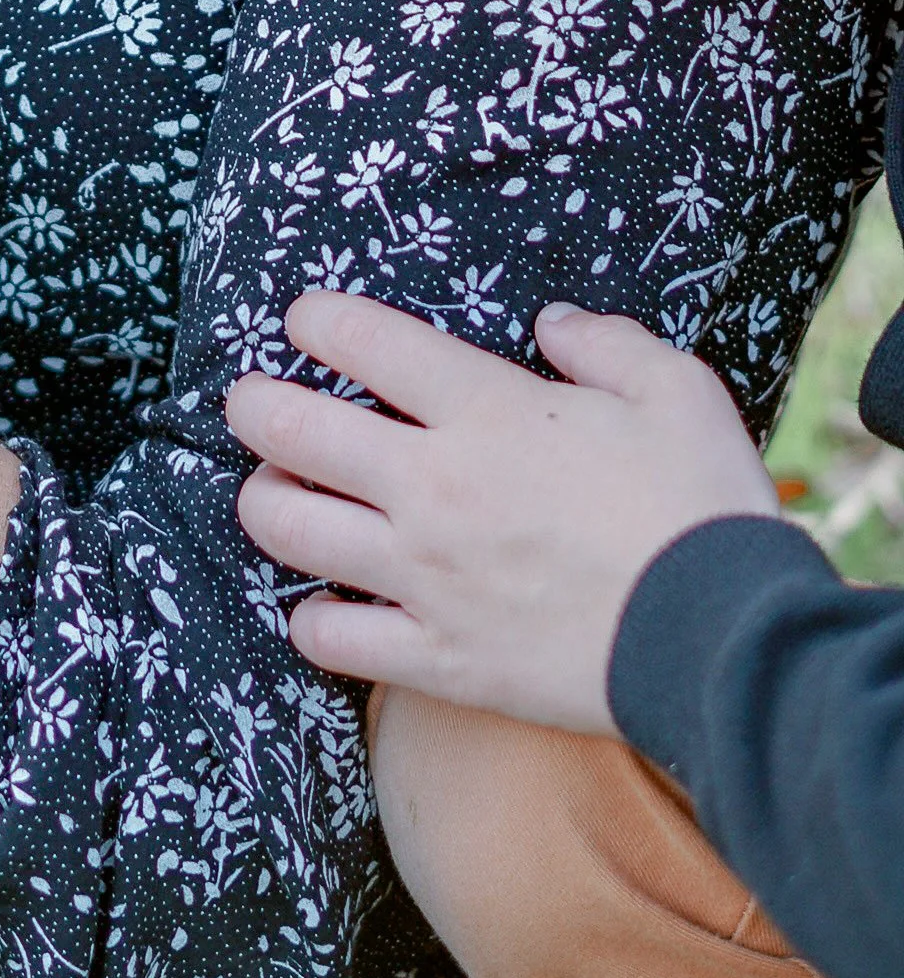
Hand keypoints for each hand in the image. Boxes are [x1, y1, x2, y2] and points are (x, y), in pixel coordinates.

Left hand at [225, 288, 780, 733]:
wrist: (725, 647)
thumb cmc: (701, 507)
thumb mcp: (674, 389)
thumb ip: (605, 342)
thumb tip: (553, 324)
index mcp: (485, 410)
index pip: (359, 340)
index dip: (316, 319)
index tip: (306, 320)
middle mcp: (433, 487)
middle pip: (290, 430)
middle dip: (253, 405)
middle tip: (252, 402)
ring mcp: (425, 577)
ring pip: (288, 529)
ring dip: (265, 502)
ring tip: (276, 493)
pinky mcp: (439, 659)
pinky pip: (331, 640)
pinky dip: (312, 621)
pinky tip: (324, 605)